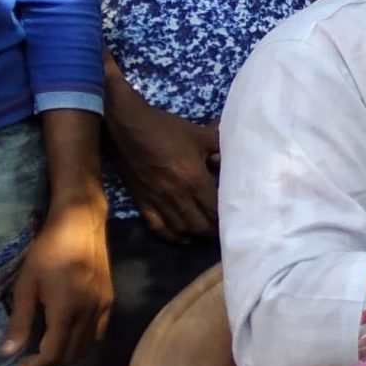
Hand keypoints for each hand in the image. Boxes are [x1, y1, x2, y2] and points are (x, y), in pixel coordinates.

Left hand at [5, 196, 111, 365]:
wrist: (81, 224)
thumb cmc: (47, 250)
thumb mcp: (26, 284)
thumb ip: (20, 320)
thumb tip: (8, 353)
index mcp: (67, 311)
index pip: (51, 354)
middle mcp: (89, 314)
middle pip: (70, 355)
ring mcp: (103, 308)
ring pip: (86, 347)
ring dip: (64, 357)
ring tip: (43, 356)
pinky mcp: (109, 301)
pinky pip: (97, 333)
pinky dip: (82, 344)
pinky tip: (67, 338)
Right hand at [107, 92, 220, 242]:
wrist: (129, 128)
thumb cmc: (166, 130)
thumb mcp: (199, 134)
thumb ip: (219, 147)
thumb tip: (232, 158)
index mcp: (194, 180)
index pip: (215, 210)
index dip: (227, 218)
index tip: (236, 218)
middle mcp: (177, 196)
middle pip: (200, 225)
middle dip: (213, 230)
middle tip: (223, 228)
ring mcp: (158, 201)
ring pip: (181, 229)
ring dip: (195, 235)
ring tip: (206, 233)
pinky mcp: (142, 202)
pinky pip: (158, 227)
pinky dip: (172, 236)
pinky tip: (182, 237)